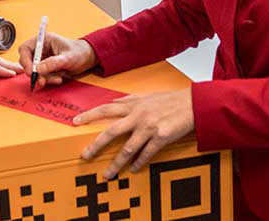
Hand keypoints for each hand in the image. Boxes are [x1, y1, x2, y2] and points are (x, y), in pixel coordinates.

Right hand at [18, 32, 97, 89]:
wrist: (87, 59)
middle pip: (26, 61)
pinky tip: (58, 79)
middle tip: (40, 81)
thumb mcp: (67, 58)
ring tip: (56, 80)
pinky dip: (48, 80)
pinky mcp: (47, 68)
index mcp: (43, 40)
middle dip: (33, 72)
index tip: (31, 71)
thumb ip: (53, 63)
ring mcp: (43, 59)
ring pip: (34, 71)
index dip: (25, 60)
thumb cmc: (79, 52)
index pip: (25, 48)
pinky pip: (41, 76)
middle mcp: (40, 49)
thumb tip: (37, 69)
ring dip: (42, 78)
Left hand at [73, 88, 194, 178]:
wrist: (193, 104)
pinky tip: (133, 170)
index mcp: (132, 104)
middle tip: (84, 155)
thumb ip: (129, 99)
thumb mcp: (146, 96)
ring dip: (116, 163)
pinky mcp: (161, 137)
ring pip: (127, 148)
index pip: (105, 108)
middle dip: (96, 145)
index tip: (75, 121)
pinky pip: (147, 154)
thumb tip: (114, 101)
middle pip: (111, 131)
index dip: (89, 115)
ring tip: (108, 174)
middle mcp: (138, 115)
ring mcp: (149, 127)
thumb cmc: (169, 100)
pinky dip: (139, 163)